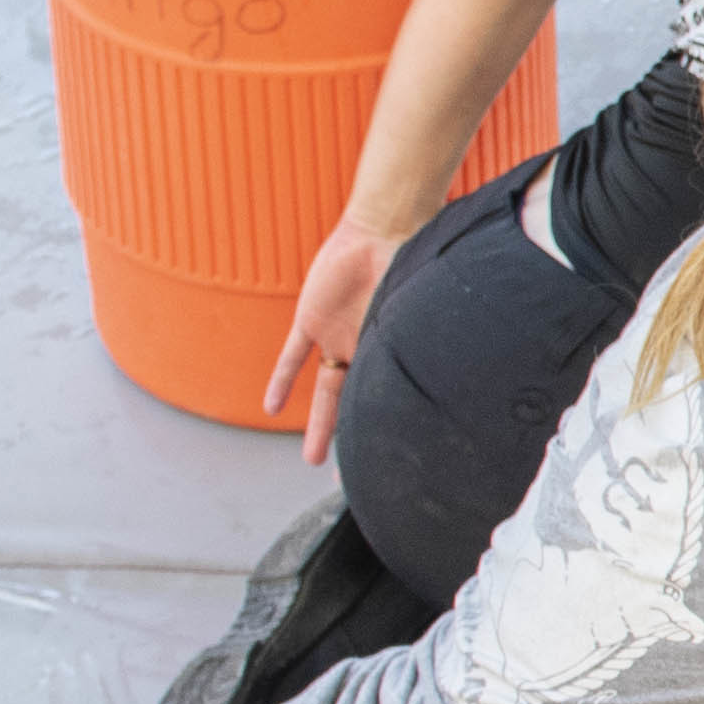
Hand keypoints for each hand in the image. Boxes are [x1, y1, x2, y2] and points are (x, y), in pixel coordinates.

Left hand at [265, 221, 401, 462]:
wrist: (383, 227)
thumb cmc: (409, 262)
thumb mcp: (414, 314)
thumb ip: (414, 347)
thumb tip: (432, 384)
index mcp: (393, 349)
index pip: (389, 397)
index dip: (388, 428)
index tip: (393, 460)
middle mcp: (366, 349)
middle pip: (359, 404)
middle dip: (355, 439)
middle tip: (351, 475)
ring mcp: (336, 336)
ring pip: (327, 393)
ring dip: (321, 425)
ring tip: (315, 461)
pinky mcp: (310, 320)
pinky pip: (293, 357)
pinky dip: (283, 381)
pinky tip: (272, 409)